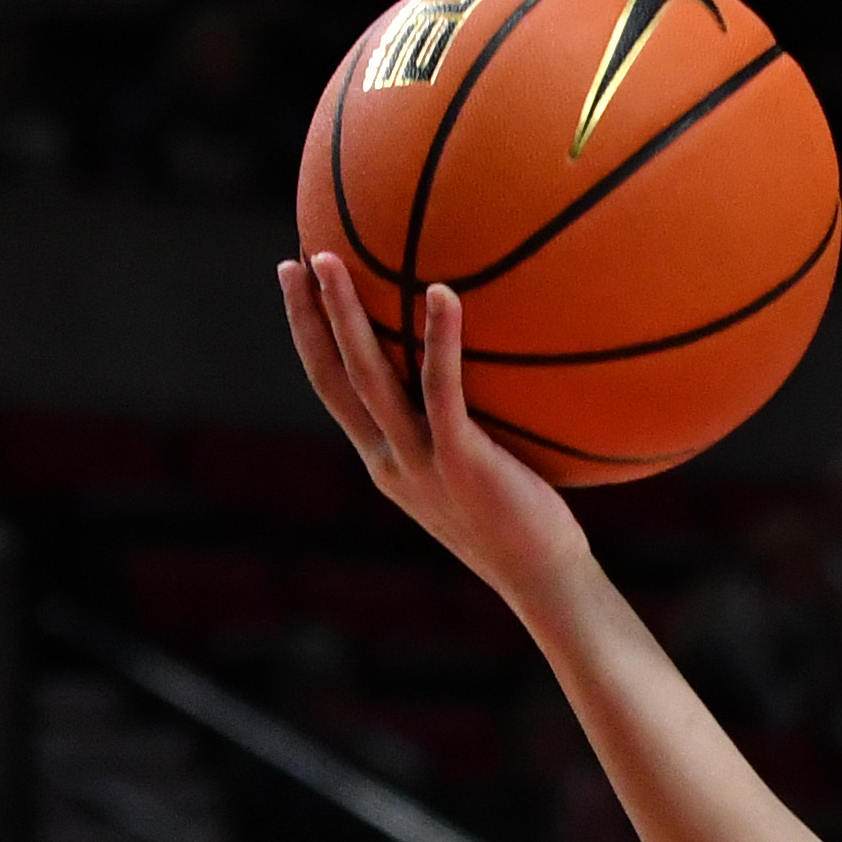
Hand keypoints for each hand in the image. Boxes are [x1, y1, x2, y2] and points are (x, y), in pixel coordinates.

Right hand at [276, 255, 590, 609]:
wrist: (545, 580)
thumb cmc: (524, 525)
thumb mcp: (472, 475)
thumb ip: (457, 433)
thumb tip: (484, 379)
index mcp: (385, 462)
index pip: (333, 391)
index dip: (309, 339)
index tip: (296, 289)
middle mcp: (390, 462)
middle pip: (333, 378)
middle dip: (307, 318)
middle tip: (296, 261)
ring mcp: (421, 463)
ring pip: (368, 377)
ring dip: (343, 316)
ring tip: (331, 261)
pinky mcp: (461, 462)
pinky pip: (443, 390)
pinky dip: (439, 340)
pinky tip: (443, 293)